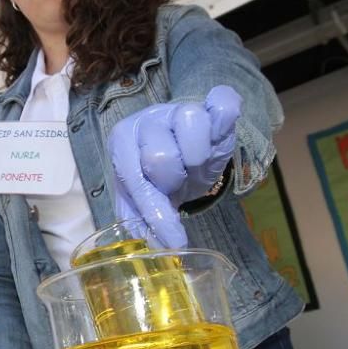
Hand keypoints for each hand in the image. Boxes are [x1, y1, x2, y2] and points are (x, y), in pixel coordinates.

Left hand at [108, 86, 240, 247]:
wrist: (186, 147)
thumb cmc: (160, 175)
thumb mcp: (145, 196)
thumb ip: (143, 219)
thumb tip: (156, 246)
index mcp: (123, 141)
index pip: (135, 178)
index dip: (156, 213)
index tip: (174, 240)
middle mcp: (147, 119)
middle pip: (161, 156)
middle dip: (173, 180)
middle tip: (177, 182)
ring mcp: (179, 107)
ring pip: (190, 124)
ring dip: (198, 156)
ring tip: (194, 163)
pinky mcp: (211, 102)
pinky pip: (222, 102)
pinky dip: (224, 118)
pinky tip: (218, 136)